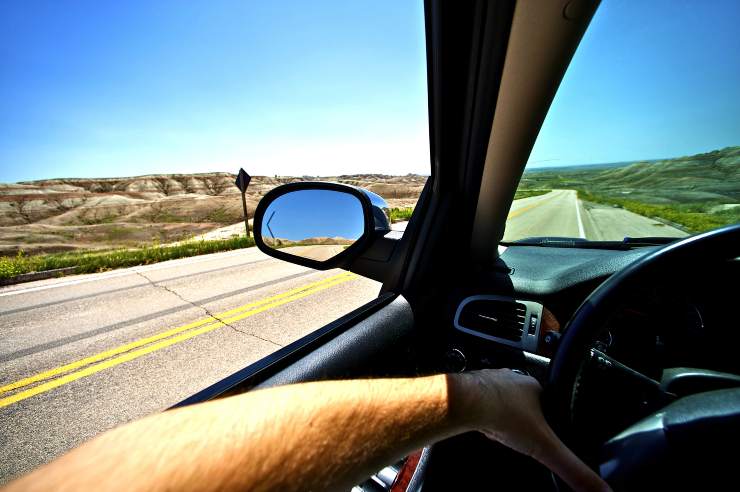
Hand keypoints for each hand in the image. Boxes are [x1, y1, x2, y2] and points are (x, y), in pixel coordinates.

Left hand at [452, 369, 611, 491]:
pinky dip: (485, 413)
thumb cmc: (504, 414)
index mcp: (535, 385)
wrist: (467, 403)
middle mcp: (512, 378)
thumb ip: (572, 468)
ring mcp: (489, 381)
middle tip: (525, 434)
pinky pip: (481, 400)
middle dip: (525, 416)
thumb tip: (601, 488)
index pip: (549, 400)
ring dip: (503, 413)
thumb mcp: (546, 448)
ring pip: (501, 398)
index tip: (548, 433)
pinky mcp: (470, 388)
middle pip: (524, 399)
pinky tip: (485, 425)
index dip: (550, 419)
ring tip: (505, 431)